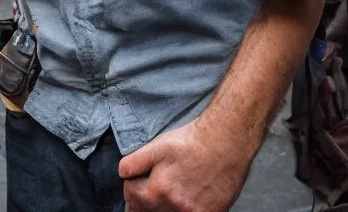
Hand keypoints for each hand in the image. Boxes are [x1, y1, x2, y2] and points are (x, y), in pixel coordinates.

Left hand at [118, 116, 253, 211]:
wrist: (224, 143)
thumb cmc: (190, 143)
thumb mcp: (156, 147)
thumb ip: (134, 162)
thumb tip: (122, 174)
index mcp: (156, 191)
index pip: (131, 197)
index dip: (132, 184)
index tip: (139, 178)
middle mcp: (174, 207)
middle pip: (148, 210)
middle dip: (146, 198)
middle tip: (157, 183)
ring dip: (163, 205)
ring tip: (172, 188)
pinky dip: (183, 208)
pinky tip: (188, 195)